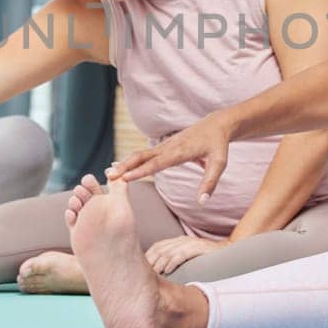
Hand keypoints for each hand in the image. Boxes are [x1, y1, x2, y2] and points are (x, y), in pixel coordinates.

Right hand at [105, 112, 233, 202]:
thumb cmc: (218, 145)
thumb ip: (209, 183)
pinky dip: (131, 160)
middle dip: (125, 165)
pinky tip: (120, 166)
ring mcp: (164, 145)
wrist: (216, 124)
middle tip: (109, 176)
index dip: (140, 171)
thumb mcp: (219, 164)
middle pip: (142, 156)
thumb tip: (201, 203)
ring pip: (141, 154)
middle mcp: (168, 147)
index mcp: (180, 151)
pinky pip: (144, 154)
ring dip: (125, 163)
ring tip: (109, 173)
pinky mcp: (164, 147)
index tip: (125, 178)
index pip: (157, 163)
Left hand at [144, 235, 227, 275]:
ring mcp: (190, 243)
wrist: (228, 253)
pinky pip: (182, 254)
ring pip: (169, 252)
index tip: (139, 269)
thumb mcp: (188, 259)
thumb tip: (160, 273)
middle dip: (150, 262)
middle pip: (160, 249)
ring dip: (160, 264)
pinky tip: (168, 270)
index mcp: (177, 241)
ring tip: (153, 274)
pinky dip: (173, 262)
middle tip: (141, 274)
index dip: (147, 257)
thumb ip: (175, 261)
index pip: (157, 247)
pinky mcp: (199, 248)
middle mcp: (182, 240)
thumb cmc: (206, 259)